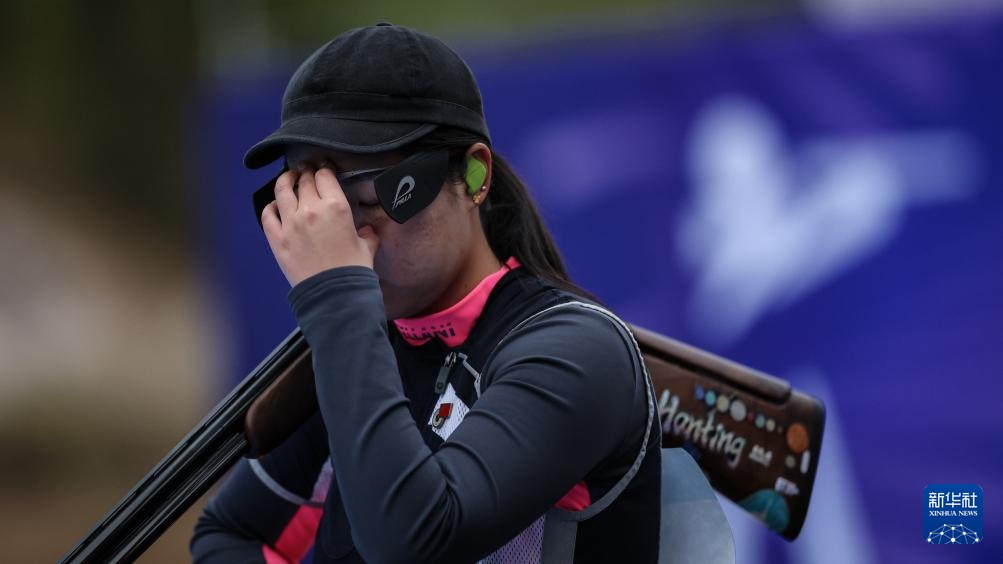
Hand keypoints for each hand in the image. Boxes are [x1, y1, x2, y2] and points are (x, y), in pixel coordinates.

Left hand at [261, 165, 379, 286]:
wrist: (334, 294)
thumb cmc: (353, 271)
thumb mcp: (367, 247)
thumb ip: (366, 234)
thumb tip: (366, 231)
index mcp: (336, 207)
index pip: (325, 176)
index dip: (324, 169)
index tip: (324, 169)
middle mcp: (311, 209)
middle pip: (305, 180)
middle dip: (307, 173)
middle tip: (307, 172)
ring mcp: (291, 223)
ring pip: (282, 189)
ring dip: (286, 180)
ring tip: (288, 178)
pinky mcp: (277, 238)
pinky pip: (268, 214)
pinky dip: (271, 206)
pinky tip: (275, 205)